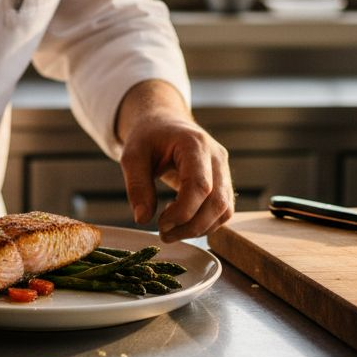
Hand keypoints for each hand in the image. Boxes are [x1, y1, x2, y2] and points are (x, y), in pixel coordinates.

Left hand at [115, 81, 233, 242]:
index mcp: (194, 144)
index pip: (200, 186)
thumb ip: (136, 186)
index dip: (183, 212)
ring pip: (224, 210)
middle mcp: (216, 157)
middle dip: (192, 226)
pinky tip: (181, 219)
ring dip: (199, 228)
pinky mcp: (223, 182)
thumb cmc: (148, 137)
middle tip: (164, 234)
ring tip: (170, 229)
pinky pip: (222, 210)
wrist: (163, 122)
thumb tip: (142, 219)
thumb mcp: (132, 155)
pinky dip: (204, 223)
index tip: (161, 224)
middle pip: (218, 202)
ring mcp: (223, 170)